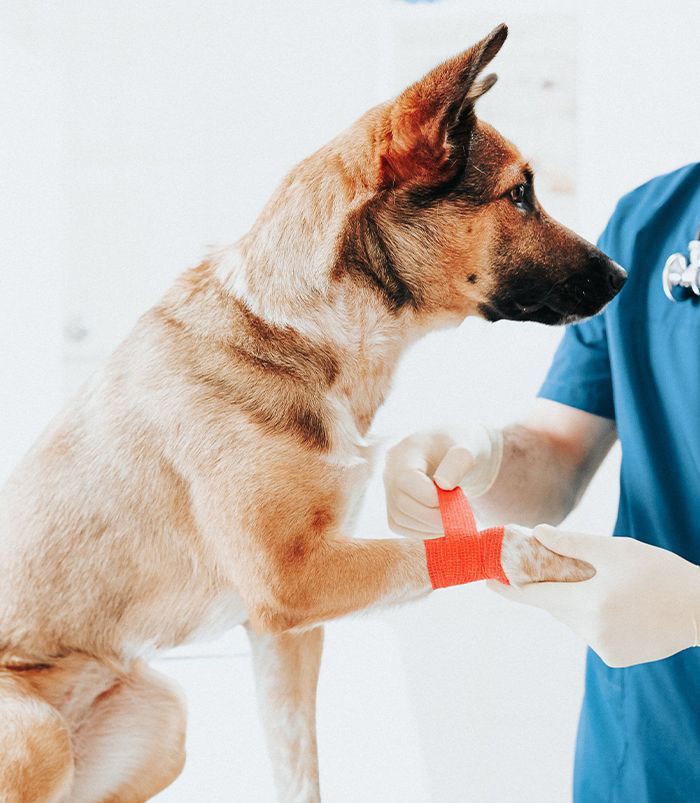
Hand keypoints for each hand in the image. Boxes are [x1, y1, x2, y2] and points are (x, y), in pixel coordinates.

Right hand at [383, 425, 502, 537]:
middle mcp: (390, 470)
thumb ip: (459, 461)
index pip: (406, 479)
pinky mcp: (392, 505)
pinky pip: (400, 526)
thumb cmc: (462, 447)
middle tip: (459, 518)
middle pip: (401, 503)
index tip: (457, 497)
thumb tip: (444, 485)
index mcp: (407, 450)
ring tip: (453, 520)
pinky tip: (442, 524)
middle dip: (433, 517)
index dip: (431, 496)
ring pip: (399, 519)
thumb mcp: (468, 447)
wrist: (454, 452)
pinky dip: (423, 531)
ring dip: (429, 527)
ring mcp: (388, 488)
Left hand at [489, 525, 699, 666]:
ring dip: (574, 600)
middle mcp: (592, 632)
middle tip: (555, 564)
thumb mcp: (616, 550)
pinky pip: (590, 632)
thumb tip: (537, 533)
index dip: (508, 588)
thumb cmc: (661, 573)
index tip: (487, 581)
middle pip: (554, 606)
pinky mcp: (615, 658)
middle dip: (551, 586)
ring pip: (572, 619)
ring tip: (600, 582)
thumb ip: (572, 543)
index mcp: (589, 604)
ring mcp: (603, 649)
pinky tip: (616, 602)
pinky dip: (592, 616)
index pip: (535, 596)